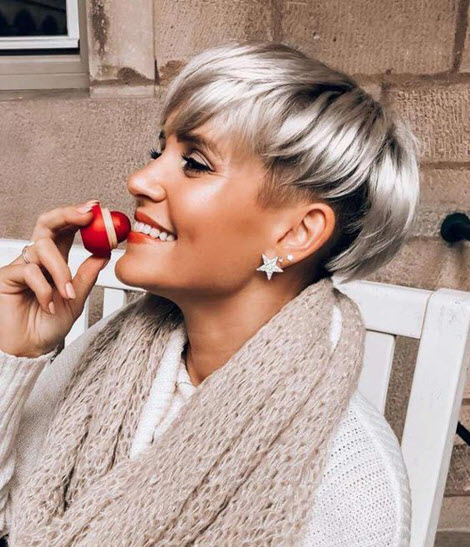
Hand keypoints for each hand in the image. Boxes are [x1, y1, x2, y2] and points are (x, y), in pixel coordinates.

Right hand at [0, 201, 109, 357]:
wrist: (31, 349)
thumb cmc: (50, 325)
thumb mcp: (76, 299)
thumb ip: (87, 276)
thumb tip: (104, 253)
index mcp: (56, 261)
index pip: (65, 230)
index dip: (78, 216)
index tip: (96, 209)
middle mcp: (37, 259)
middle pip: (47, 223)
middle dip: (68, 215)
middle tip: (87, 215)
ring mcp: (21, 266)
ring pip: (43, 249)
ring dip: (61, 271)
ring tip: (68, 294)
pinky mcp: (6, 277)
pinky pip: (29, 271)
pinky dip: (44, 288)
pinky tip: (48, 303)